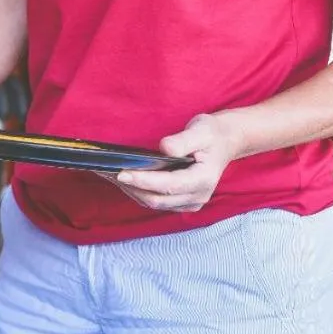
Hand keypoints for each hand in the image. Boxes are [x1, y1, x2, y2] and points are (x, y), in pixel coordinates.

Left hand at [103, 113, 240, 212]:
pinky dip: (139, 192)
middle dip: (131, 187)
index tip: (122, 172)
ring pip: (154, 204)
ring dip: (132, 191)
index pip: (169, 185)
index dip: (144, 180)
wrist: (225, 142)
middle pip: (158, 199)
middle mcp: (197, 196)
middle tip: (107, 172)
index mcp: (204, 179)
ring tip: (109, 175)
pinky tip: (124, 180)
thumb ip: (183, 141)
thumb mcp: (201, 130)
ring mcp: (190, 202)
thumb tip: (164, 149)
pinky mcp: (182, 202)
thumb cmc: (212, 134)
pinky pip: (157, 202)